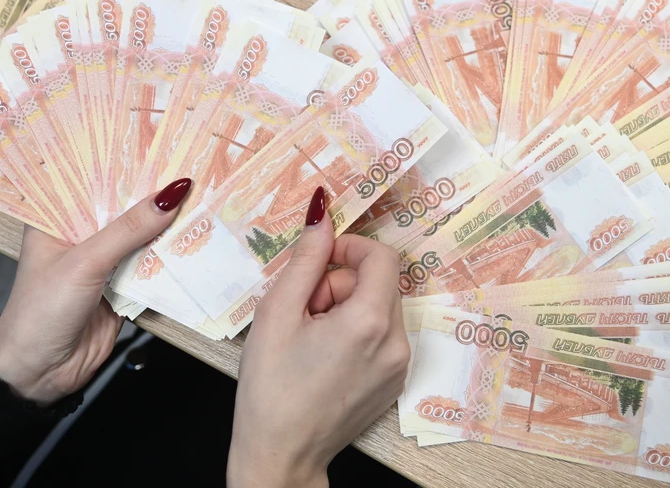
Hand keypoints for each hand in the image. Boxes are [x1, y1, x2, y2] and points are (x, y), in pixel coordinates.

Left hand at [0, 178, 191, 404]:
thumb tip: (172, 194)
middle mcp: (82, 234)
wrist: (38, 374)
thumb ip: (128, 229)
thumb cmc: (41, 311)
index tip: (162, 141)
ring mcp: (105, 261)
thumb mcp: (85, 262)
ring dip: (169, 224)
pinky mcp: (125, 287)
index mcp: (58, 217)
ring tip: (206, 194)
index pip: (95, 179)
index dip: (125, 161)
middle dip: (156, 193)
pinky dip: (174, 256)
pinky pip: (154, 266)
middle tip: (196, 163)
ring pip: (143, 235)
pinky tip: (200, 236)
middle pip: (124, 206)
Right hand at [227, 187, 409, 487]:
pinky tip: (325, 354)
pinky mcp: (394, 382)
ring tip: (311, 334)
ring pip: (381, 306)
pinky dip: (357, 331)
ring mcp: (399, 365)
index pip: (381, 256)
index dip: (350, 247)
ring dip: (348, 306)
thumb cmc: (270, 387)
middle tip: (304, 307)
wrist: (281, 455)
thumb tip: (322, 214)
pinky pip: (383, 335)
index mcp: (368, 322)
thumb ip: (305, 259)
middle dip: (341, 281)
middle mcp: (395, 342)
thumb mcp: (277, 313)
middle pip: (380, 281)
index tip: (321, 261)